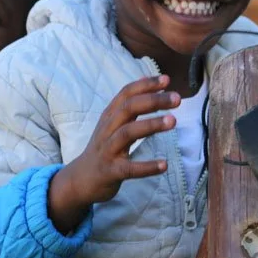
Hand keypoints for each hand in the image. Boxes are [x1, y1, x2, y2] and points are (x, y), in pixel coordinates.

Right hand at [48, 75, 180, 233]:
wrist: (81, 179)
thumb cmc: (103, 149)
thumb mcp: (111, 123)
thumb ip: (128, 103)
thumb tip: (146, 78)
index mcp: (109, 117)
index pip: (126, 94)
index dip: (145, 85)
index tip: (166, 80)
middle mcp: (107, 130)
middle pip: (128, 109)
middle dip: (153, 101)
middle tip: (177, 99)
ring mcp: (107, 150)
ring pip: (127, 133)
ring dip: (150, 125)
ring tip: (173, 121)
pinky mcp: (111, 171)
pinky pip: (129, 168)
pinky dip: (146, 166)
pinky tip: (164, 165)